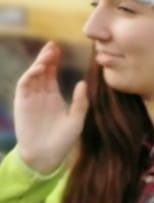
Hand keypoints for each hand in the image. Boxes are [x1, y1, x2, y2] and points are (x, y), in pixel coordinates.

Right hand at [13, 42, 87, 173]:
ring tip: (48, 53)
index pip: (52, 75)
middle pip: (42, 71)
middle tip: (54, 46)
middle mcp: (41, 95)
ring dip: (39, 63)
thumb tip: (83, 82)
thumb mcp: (76, 120)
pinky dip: (31, 75)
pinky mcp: (22, 103)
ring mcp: (30, 98)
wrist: (46, 156)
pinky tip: (40, 68)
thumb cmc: (63, 141)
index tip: (60, 50)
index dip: (54, 62)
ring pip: (33, 76)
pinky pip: (25, 85)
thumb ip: (80, 103)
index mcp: (54, 98)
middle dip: (46, 58)